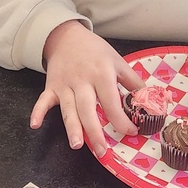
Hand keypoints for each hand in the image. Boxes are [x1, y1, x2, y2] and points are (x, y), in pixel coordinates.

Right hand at [30, 21, 142, 155]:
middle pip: (88, 109)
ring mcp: (65, 84)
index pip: (111, 101)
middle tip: (102, 151)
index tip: (130, 131)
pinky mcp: (51, 86)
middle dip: (95, 131)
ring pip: (68, 109)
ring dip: (71, 126)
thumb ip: (133, 81)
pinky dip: (38, 112)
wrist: (67, 36)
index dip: (121, 119)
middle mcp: (82, 80)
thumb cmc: (95, 51)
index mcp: (101, 74)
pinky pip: (43, 100)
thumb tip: (153, 100)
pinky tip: (35, 124)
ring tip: (76, 145)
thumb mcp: (117, 61)